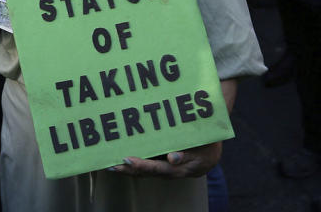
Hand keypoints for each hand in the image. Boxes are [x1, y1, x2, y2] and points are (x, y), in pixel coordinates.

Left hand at [107, 142, 221, 178]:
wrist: (212, 153)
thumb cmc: (207, 147)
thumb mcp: (201, 149)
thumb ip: (187, 155)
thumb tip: (172, 158)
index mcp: (178, 169)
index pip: (156, 168)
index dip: (141, 165)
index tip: (126, 160)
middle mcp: (168, 171)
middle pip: (145, 172)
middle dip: (126, 169)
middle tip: (109, 165)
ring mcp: (163, 169)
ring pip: (142, 171)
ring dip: (126, 168)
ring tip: (108, 163)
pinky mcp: (161, 164)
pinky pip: (145, 166)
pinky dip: (132, 164)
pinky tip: (120, 159)